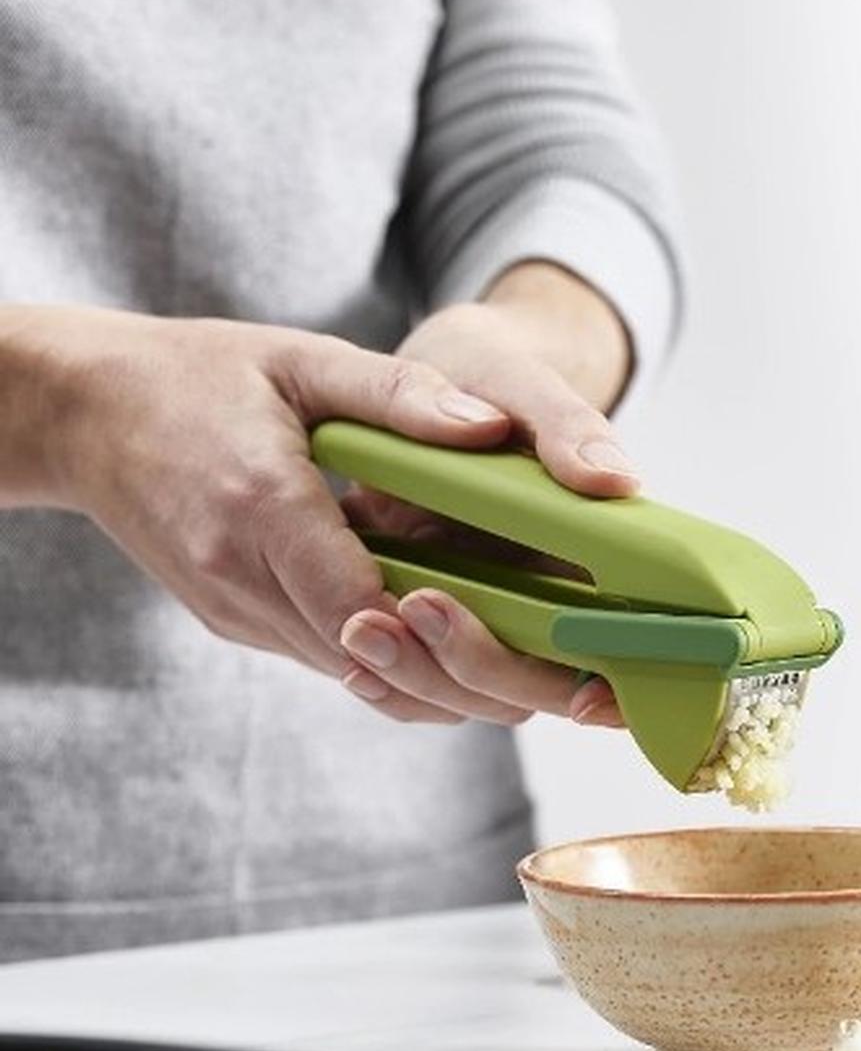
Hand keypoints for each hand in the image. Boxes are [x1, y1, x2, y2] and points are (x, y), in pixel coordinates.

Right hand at [0, 290, 628, 727]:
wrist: (88, 417)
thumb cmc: (197, 378)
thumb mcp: (301, 358)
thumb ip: (400, 396)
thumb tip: (493, 427)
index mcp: (260, 510)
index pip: (361, 607)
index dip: (449, 640)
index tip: (540, 652)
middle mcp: (245, 582)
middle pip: (376, 666)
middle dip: (483, 681)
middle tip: (582, 692)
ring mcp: (240, 614)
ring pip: (364, 681)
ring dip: (455, 686)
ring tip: (553, 685)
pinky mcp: (244, 624)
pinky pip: (339, 666)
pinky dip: (410, 671)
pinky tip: (475, 657)